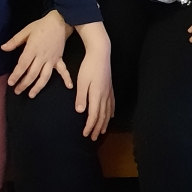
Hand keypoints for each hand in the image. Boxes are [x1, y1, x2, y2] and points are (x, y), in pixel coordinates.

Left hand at [1, 10, 72, 96]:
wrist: (59, 21)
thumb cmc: (41, 26)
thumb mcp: (26, 30)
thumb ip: (14, 41)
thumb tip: (3, 48)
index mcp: (32, 49)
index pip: (23, 65)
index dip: (16, 75)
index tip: (11, 83)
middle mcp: (42, 56)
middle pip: (32, 74)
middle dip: (24, 84)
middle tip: (17, 91)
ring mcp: (52, 59)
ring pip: (45, 76)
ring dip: (38, 87)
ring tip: (31, 94)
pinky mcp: (59, 58)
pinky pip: (63, 70)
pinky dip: (66, 78)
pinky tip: (68, 86)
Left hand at [72, 21, 113, 139]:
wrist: (101, 53)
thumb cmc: (89, 66)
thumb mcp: (82, 81)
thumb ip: (81, 97)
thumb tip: (80, 111)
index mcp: (97, 95)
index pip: (93, 115)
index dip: (90, 126)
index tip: (85, 134)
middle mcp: (104, 96)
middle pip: (102, 116)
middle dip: (97, 128)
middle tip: (93, 138)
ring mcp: (109, 92)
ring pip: (107, 112)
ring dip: (104, 123)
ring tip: (102, 131)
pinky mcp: (110, 87)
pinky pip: (112, 104)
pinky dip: (111, 112)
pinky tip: (111, 116)